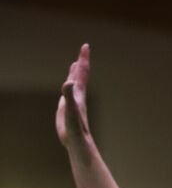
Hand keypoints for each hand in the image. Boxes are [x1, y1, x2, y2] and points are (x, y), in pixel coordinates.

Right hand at [56, 43, 92, 159]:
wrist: (78, 142)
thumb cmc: (74, 127)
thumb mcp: (70, 109)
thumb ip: (69, 95)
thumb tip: (68, 83)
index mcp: (78, 92)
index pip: (82, 72)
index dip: (83, 58)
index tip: (86, 46)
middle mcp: (78, 95)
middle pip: (80, 75)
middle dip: (81, 62)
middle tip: (84, 50)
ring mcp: (74, 102)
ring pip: (75, 83)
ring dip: (75, 72)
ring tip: (76, 64)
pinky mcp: (69, 108)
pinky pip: (70, 92)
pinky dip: (70, 85)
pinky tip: (68, 86)